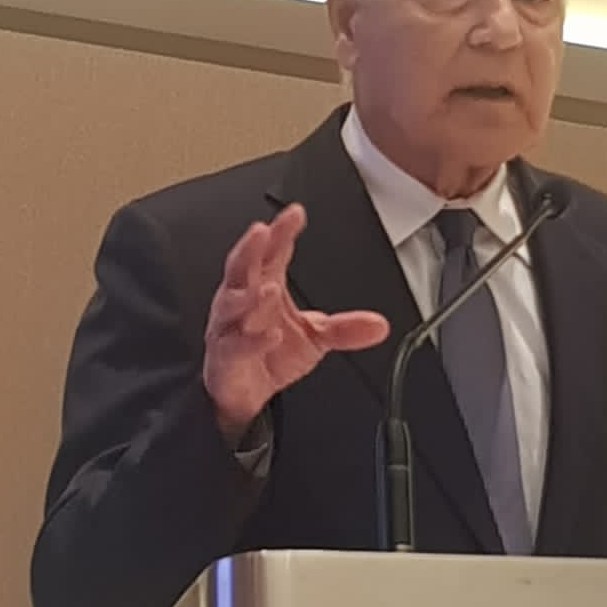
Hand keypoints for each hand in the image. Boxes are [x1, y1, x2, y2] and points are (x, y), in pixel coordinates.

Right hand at [203, 204, 389, 437]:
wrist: (246, 392)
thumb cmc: (270, 352)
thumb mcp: (316, 337)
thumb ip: (345, 329)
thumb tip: (380, 325)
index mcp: (262, 285)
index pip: (272, 252)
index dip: (281, 231)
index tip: (296, 213)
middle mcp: (242, 300)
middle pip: (242, 266)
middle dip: (251, 248)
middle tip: (263, 230)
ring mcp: (230, 327)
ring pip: (233, 304)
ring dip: (249, 295)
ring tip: (270, 287)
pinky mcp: (226, 356)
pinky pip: (237, 346)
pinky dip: (254, 341)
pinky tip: (272, 335)